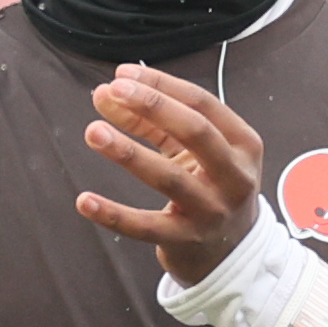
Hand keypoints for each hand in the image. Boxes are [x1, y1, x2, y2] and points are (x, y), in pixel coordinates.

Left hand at [76, 63, 263, 286]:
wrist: (230, 252)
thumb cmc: (208, 186)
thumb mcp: (191, 151)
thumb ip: (152, 123)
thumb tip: (107, 93)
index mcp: (242, 143)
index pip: (202, 103)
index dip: (161, 85)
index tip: (121, 74)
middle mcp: (234, 176)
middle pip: (195, 131)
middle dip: (152, 105)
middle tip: (112, 91)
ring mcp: (212, 211)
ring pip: (168, 177)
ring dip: (128, 152)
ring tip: (93, 131)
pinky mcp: (186, 241)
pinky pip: (146, 226)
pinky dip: (113, 214)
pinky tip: (84, 200)